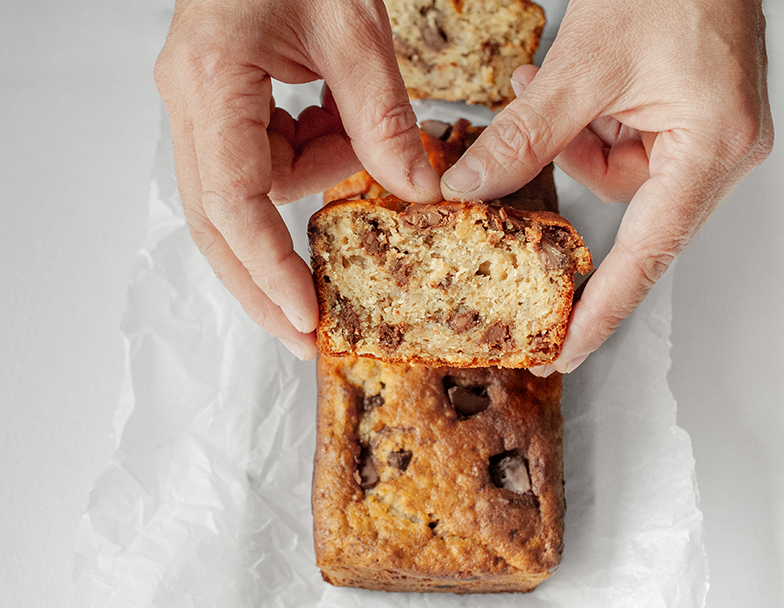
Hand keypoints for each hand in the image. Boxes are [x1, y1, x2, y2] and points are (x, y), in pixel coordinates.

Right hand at [154, 0, 441, 359]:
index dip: (267, 269)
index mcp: (211, 80)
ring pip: (253, 189)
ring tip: (355, 133)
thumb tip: (417, 194)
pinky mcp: (224, 106)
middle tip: (311, 333)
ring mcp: (202, 105)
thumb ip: (384, 117)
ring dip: (315, 180)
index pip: (231, 201)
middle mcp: (191, 101)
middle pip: (218, 222)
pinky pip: (267, 159)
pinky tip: (335, 119)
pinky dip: (312, 153)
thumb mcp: (356, 30)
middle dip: (266, 279)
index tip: (305, 317)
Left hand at [440, 0, 773, 373]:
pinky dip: (588, 123)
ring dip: (573, 139)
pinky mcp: (688, 120)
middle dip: (571, 173)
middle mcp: (719, 154)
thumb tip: (471, 187)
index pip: (648, 255)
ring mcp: (706, 138)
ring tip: (548, 84)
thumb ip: (525, 134)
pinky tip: (568, 84)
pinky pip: (625, 146)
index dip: (602, 311)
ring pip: (619, 175)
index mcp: (711, 150)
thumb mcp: (585, 64)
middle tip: (513, 180)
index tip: (566, 350)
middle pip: (630, 210)